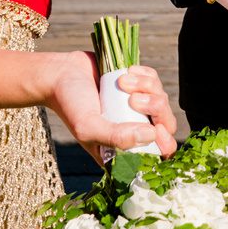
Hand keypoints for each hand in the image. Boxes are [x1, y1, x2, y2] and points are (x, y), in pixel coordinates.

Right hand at [43, 51, 179, 165]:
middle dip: (156, 109)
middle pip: (166, 125)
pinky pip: (155, 81)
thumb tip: (152, 135)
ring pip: (162, 100)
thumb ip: (117, 137)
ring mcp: (137, 108)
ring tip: (122, 81)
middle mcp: (133, 130)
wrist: (61, 73)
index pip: (158, 156)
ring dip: (147, 87)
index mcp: (123, 149)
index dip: (164, 144)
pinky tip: (127, 73)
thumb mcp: (88, 128)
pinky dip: (145, 75)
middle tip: (133, 99)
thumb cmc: (70, 105)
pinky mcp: (138, 85)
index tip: (154, 128)